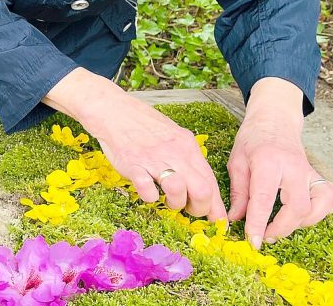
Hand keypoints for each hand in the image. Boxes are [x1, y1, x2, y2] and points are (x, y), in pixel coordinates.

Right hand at [45, 68, 226, 220]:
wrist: (115, 112)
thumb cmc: (144, 127)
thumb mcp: (174, 137)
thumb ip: (187, 160)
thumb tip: (202, 187)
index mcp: (188, 147)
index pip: (211, 181)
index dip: (216, 206)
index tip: (217, 221)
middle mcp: (175, 153)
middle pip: (201, 190)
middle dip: (199, 209)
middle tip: (188, 210)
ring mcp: (154, 160)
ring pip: (178, 190)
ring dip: (175, 204)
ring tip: (167, 202)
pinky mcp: (133, 165)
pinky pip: (147, 190)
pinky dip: (150, 198)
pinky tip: (147, 192)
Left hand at [227, 78, 332, 248]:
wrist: (274, 120)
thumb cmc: (252, 140)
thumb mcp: (236, 162)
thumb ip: (238, 192)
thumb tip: (235, 219)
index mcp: (268, 162)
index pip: (264, 199)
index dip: (258, 224)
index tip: (252, 241)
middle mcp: (293, 168)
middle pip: (298, 208)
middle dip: (282, 229)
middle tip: (265, 236)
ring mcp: (310, 171)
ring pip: (320, 206)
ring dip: (302, 222)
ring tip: (282, 225)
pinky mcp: (319, 175)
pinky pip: (331, 197)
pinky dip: (323, 210)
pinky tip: (305, 213)